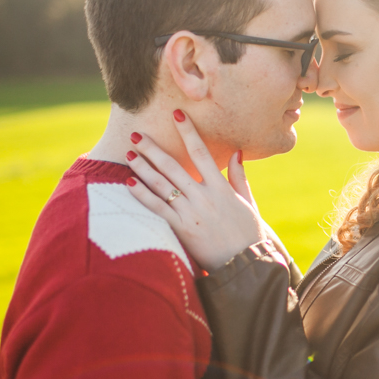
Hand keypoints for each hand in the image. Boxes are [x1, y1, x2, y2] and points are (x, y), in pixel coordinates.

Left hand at [124, 110, 265, 271]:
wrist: (245, 264)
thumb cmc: (248, 234)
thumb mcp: (247, 202)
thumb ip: (239, 176)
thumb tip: (236, 151)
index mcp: (221, 188)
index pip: (201, 152)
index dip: (188, 132)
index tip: (177, 114)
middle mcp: (204, 197)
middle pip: (174, 167)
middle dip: (153, 149)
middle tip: (137, 134)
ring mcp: (191, 213)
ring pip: (162, 185)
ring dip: (143, 168)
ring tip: (129, 154)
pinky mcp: (181, 230)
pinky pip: (157, 208)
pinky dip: (142, 194)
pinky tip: (129, 182)